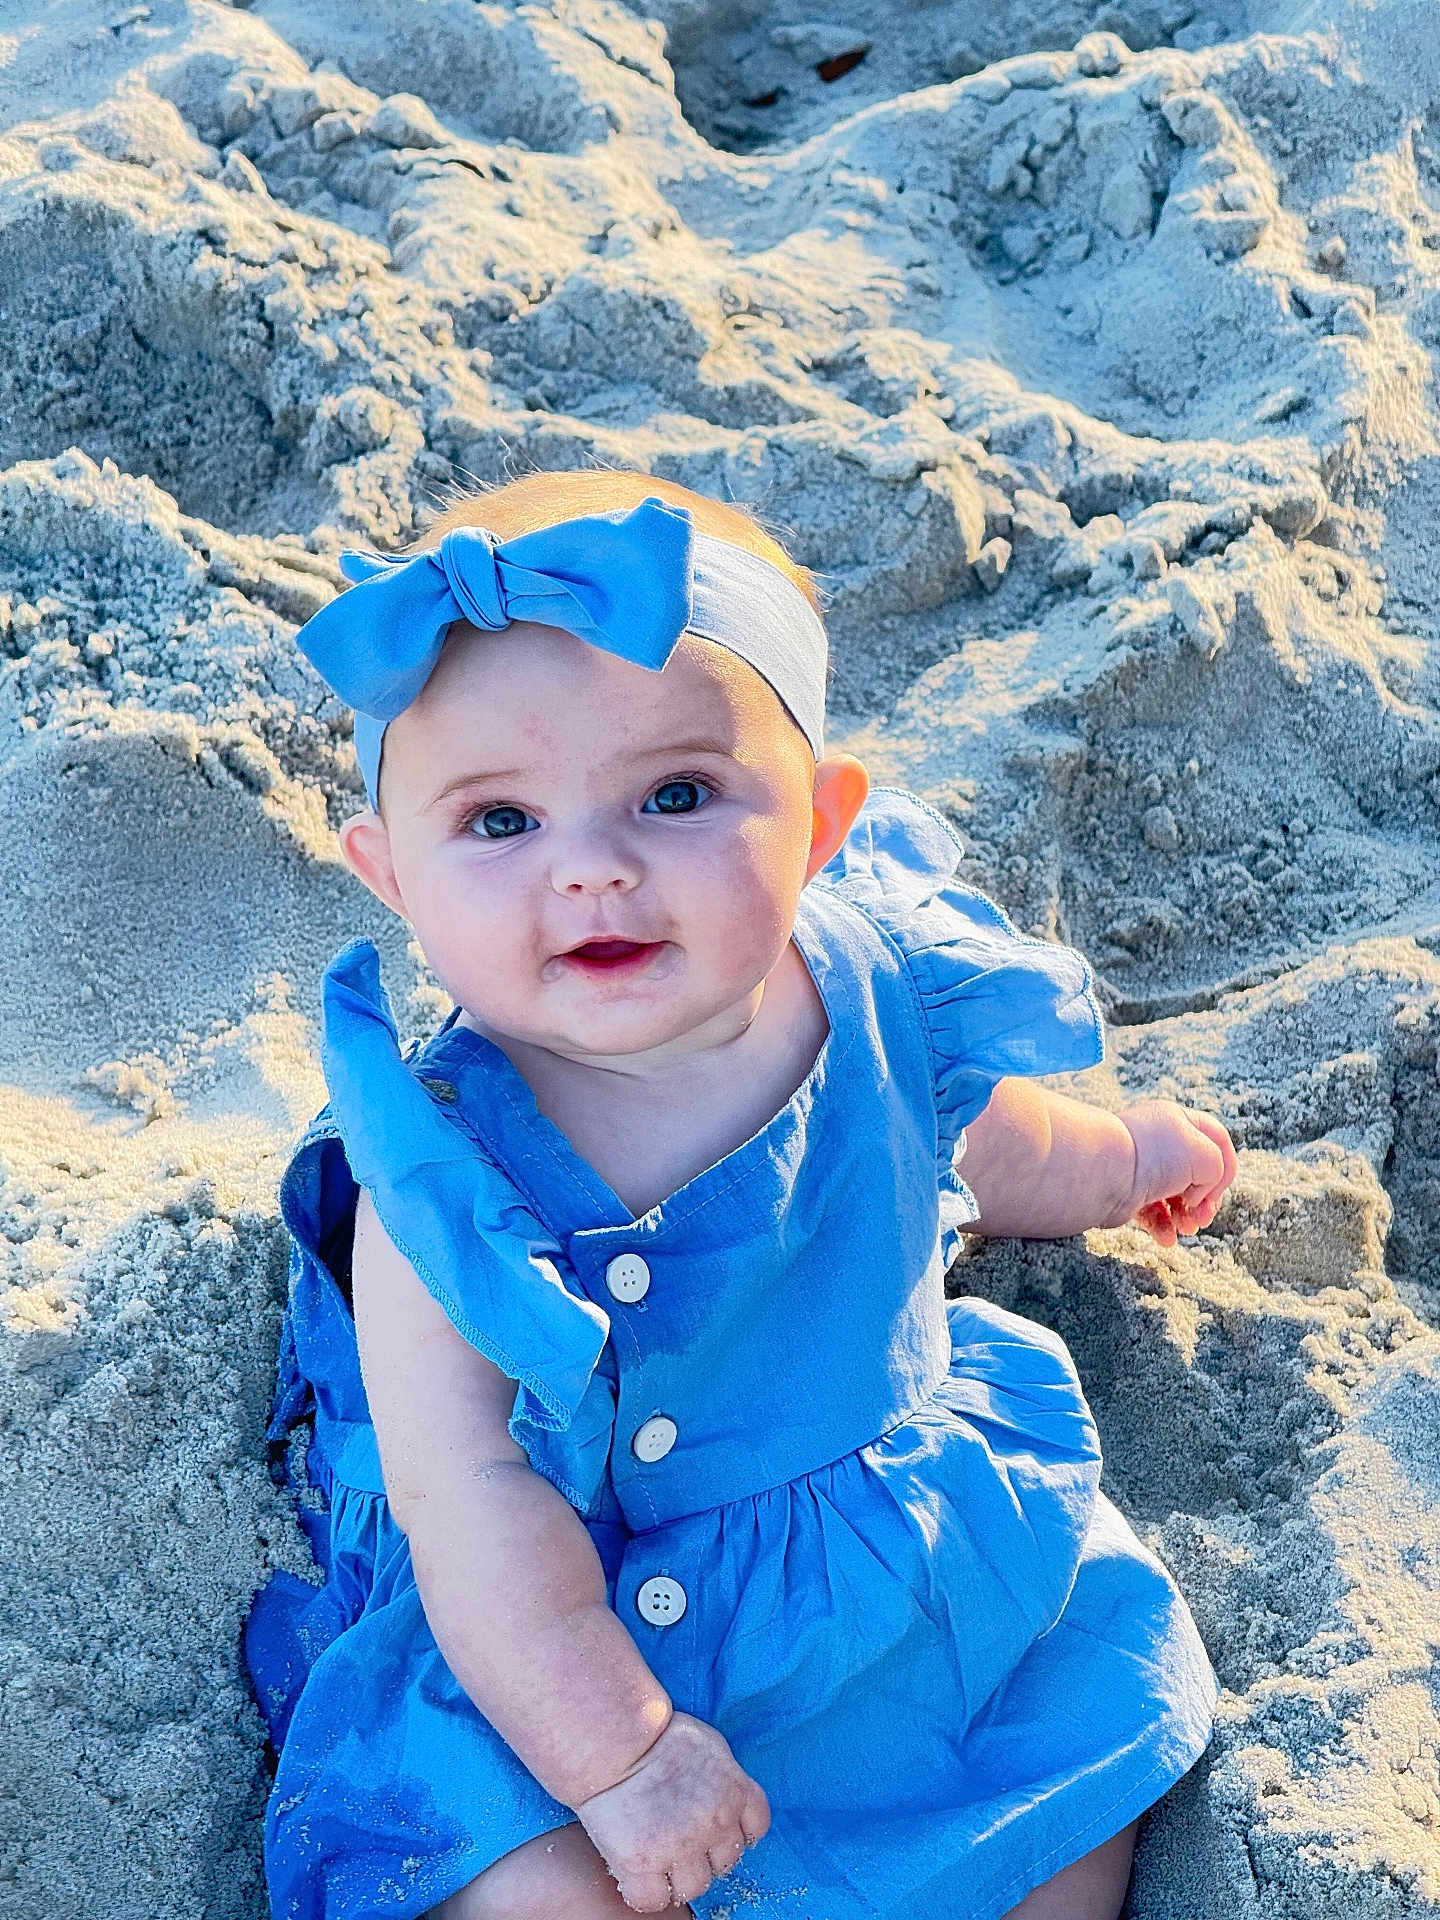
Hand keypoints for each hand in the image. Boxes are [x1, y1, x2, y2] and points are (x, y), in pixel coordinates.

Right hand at [573, 1709, 769, 1911]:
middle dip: (706, 1853)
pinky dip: (647, 1893)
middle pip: (725, 1863)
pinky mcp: (643, 1862)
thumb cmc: (658, 1736)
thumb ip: (728, 1779)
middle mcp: (714, 1824)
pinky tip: (639, 1872)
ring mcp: (679, 1846)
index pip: (755, 1830)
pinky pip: (653, 1900)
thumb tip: (729, 1798)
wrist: (617, 1740)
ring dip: (679, 1875)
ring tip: (658, 1853)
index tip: (717, 1830)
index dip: (734, 1832)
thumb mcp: (711, 1747)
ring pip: (694, 1887)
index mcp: (735, 1792)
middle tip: (681, 1836)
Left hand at [1117, 1099, 1236, 1246]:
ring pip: (1176, 1195)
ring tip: (1187, 1228)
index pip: (1216, 1140)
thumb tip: (1197, 1192)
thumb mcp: (1205, 1155)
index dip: (1226, 1167)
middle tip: (1203, 1216)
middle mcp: (1161, 1142)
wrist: (1104, 1173)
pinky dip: (1163, 1226)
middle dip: (1205, 1199)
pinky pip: (1152, 1211)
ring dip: (1187, 1216)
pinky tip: (1167, 1238)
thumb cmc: (1153, 1156)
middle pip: (1197, 1173)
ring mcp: (1144, 1168)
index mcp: (1179, 1121)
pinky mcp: (1128, 1192)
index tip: (1218, 1188)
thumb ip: (1217, 1169)